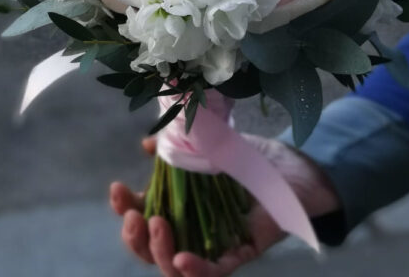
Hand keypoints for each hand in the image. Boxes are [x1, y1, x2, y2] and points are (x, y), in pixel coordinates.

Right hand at [109, 135, 339, 276]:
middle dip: (134, 236)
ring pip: (174, 266)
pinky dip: (195, 270)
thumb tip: (148, 143)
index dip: (124, 206)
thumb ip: (180, 144)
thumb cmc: (249, 155)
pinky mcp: (239, 253)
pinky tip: (181, 260)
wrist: (291, 165)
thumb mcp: (210, 143)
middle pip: (151, 246)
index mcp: (179, 203)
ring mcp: (213, 243)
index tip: (117, 187)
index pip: (143, 212)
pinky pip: (214, 272)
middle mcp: (191, 227)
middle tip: (131, 216)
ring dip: (158, 251)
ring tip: (157, 225)